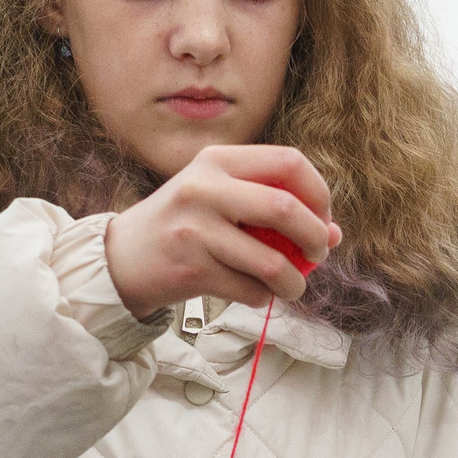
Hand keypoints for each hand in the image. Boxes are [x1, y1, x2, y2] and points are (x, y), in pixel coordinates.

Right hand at [103, 144, 340, 318]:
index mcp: (217, 160)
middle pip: (286, 207)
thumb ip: (272, 207)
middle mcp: (205, 188)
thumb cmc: (184, 225)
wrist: (122, 258)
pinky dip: (264, 297)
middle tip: (319, 253)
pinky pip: (250, 289)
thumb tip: (335, 234)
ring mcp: (196, 229)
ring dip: (294, 281)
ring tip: (293, 286)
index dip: (319, 192)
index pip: (289, 162)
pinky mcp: (191, 269)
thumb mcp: (220, 198)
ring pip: (272, 261)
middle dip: (315, 237)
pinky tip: (258, 293)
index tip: (323, 218)